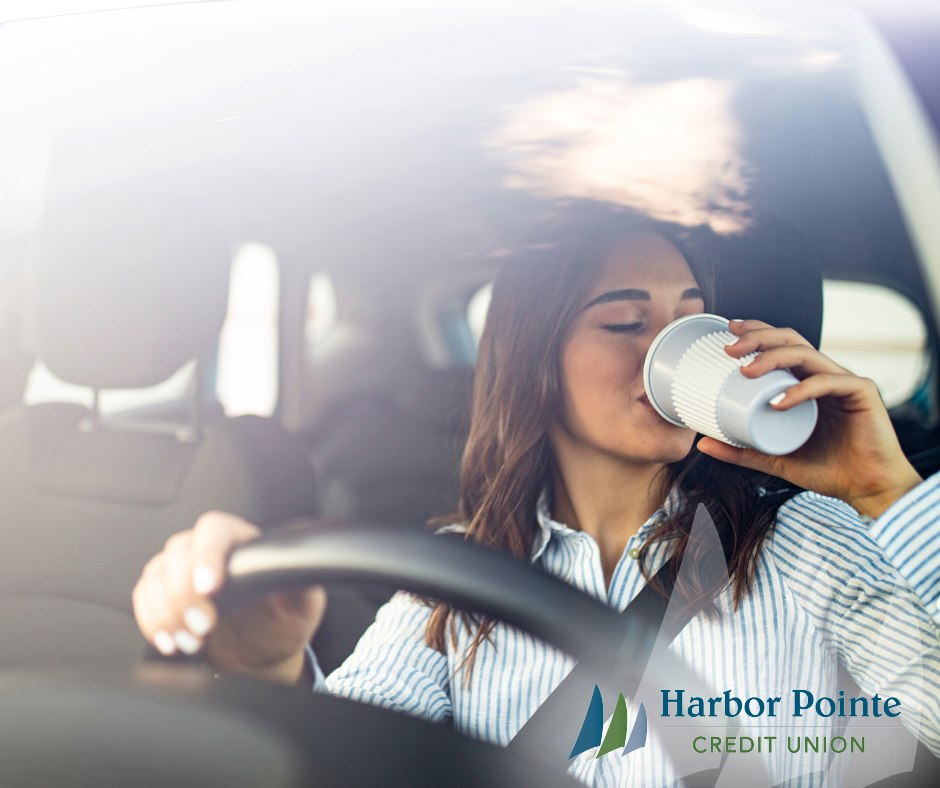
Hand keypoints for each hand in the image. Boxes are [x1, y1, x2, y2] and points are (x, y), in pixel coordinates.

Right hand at [132, 511, 326, 683]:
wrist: (260, 654)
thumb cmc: (282, 623)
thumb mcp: (302, 606)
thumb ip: (301, 582)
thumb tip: (300, 567)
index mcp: (244, 542)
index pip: (216, 529)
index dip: (207, 554)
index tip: (209, 588)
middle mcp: (210, 550)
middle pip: (179, 551)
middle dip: (184, 593)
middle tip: (203, 626)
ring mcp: (183, 570)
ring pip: (156, 574)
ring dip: (166, 612)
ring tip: (191, 642)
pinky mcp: (164, 593)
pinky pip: (143, 596)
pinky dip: (151, 620)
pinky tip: (170, 641)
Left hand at [695, 319, 922, 517]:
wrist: (866, 490)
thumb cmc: (825, 469)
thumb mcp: (772, 458)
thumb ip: (740, 451)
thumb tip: (702, 444)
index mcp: (805, 382)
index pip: (780, 345)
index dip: (756, 332)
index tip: (727, 332)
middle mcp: (824, 375)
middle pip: (790, 340)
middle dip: (758, 338)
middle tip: (729, 349)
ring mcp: (844, 381)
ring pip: (806, 354)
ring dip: (773, 357)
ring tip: (746, 371)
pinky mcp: (863, 392)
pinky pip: (829, 382)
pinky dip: (802, 389)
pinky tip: (778, 401)